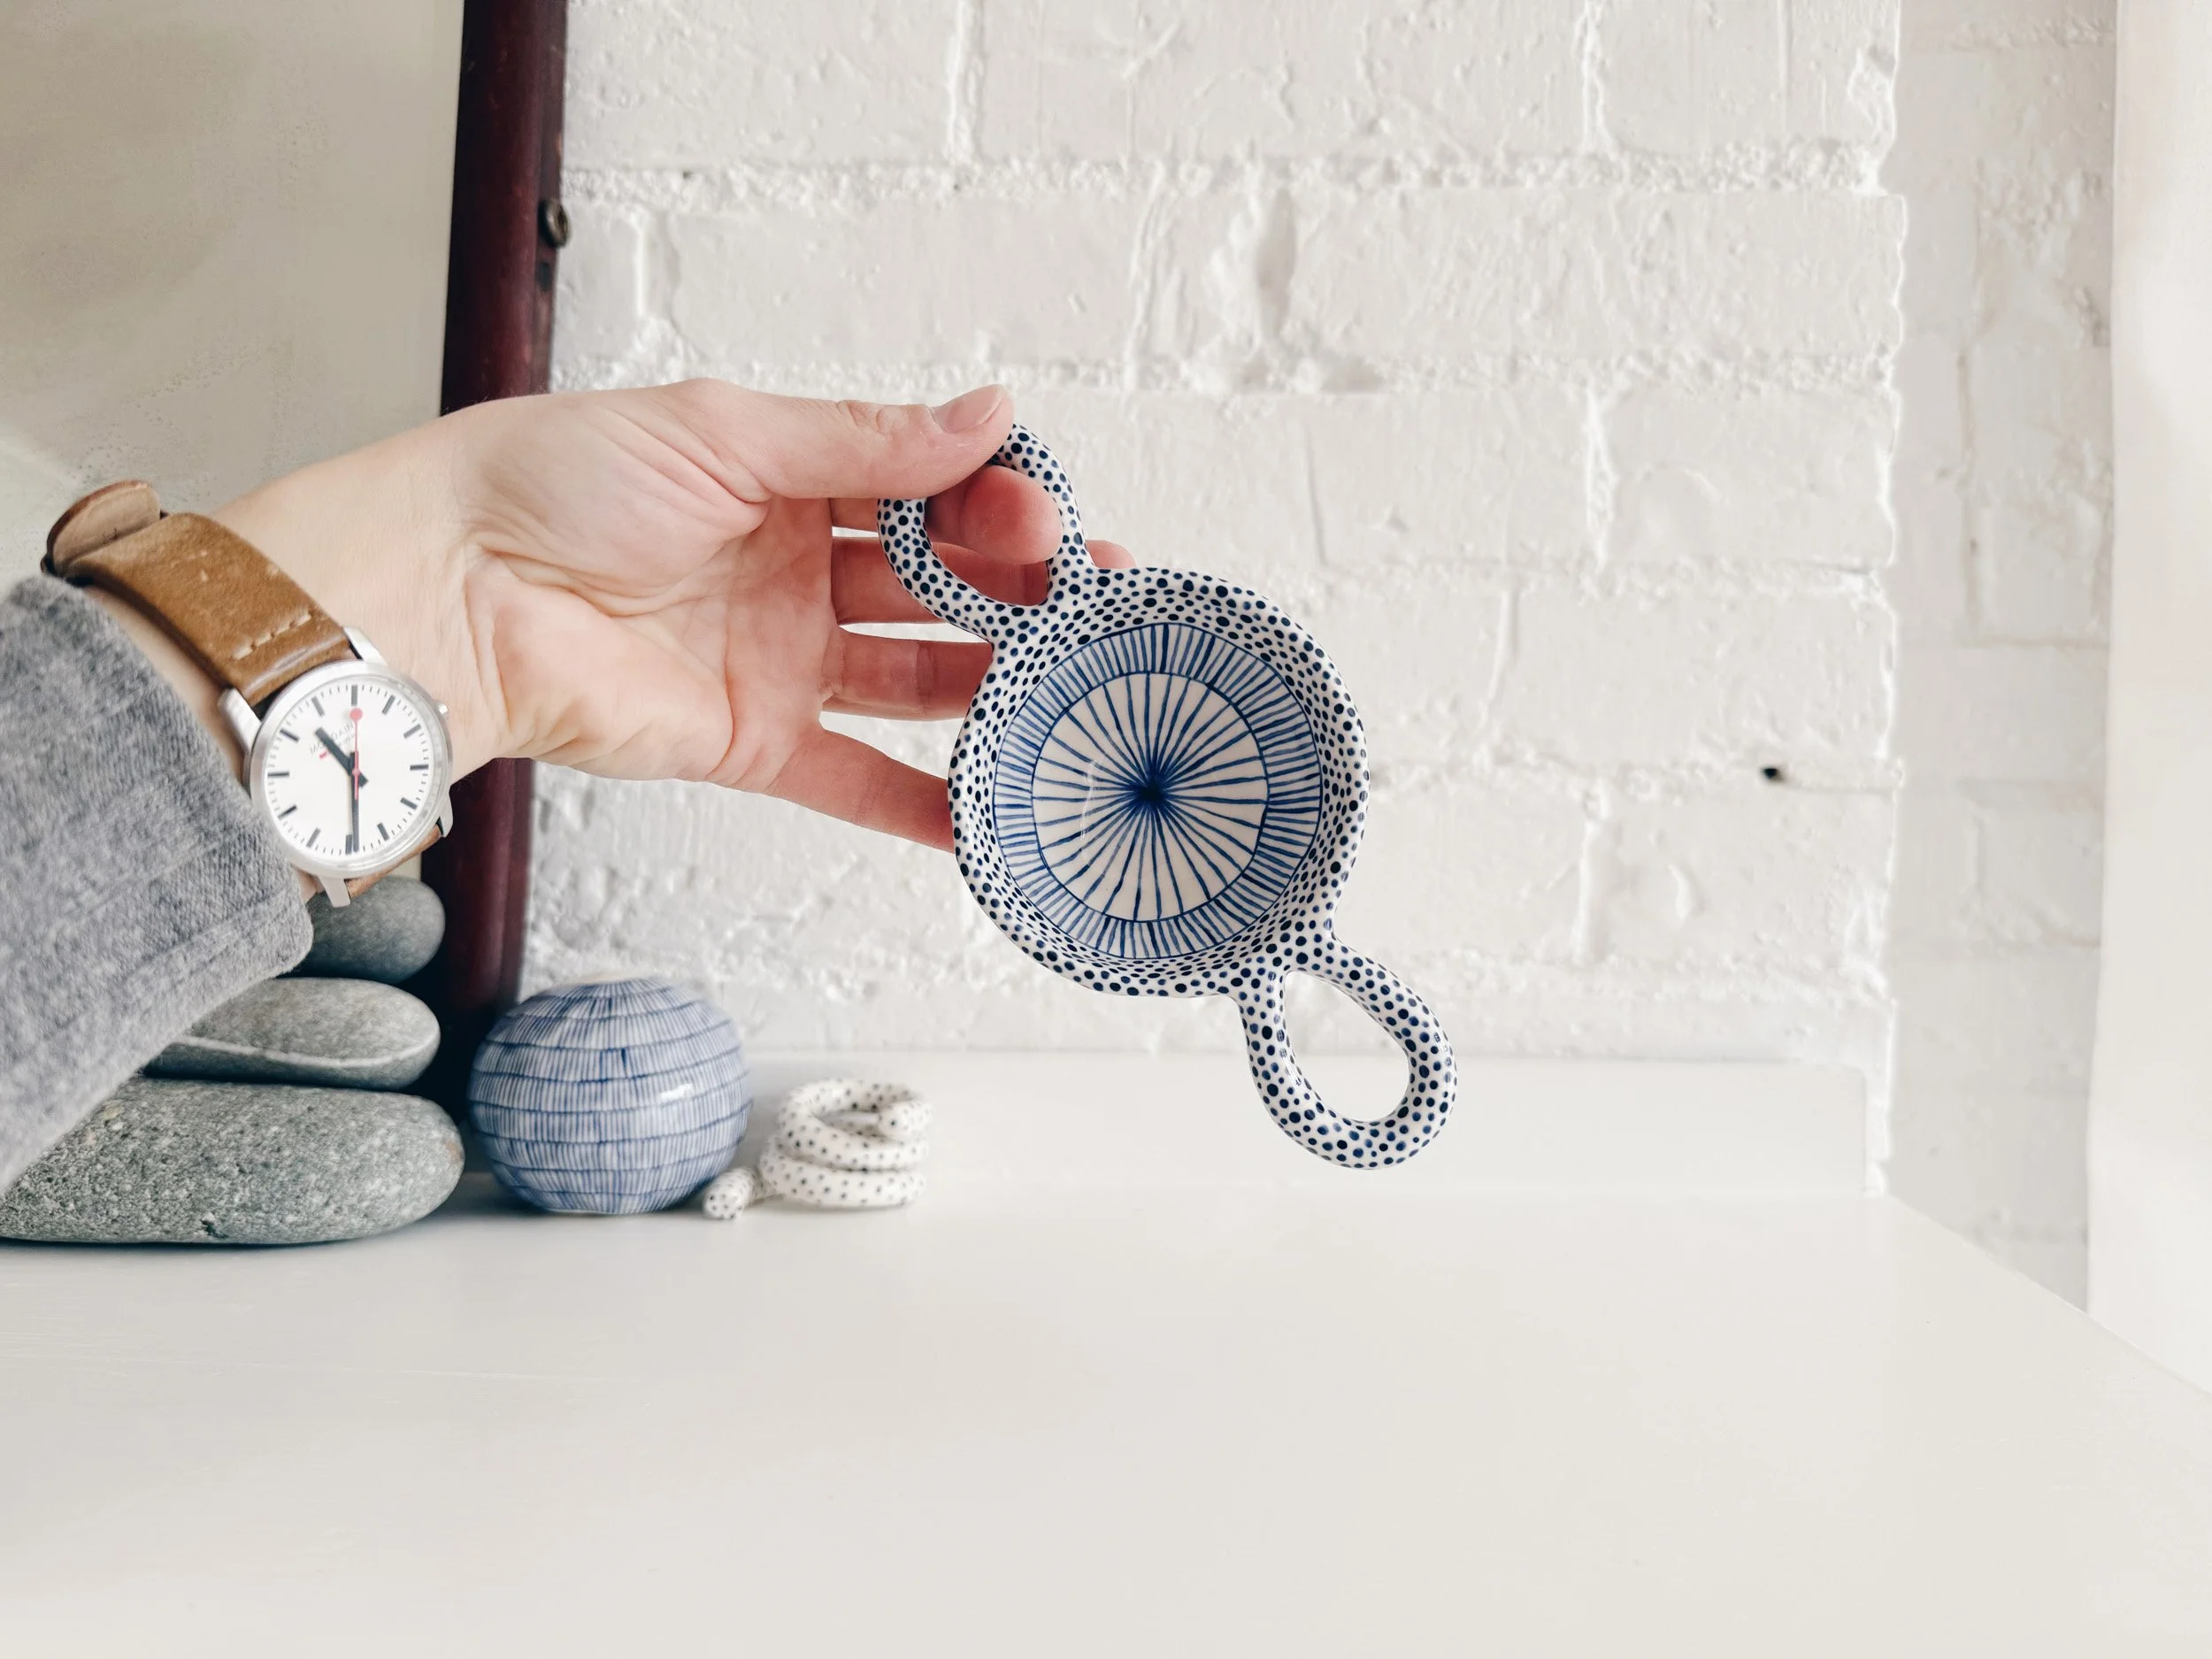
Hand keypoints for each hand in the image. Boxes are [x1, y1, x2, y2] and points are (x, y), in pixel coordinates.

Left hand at [206, 382, 1129, 849]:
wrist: (453, 590)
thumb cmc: (555, 482)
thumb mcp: (726, 431)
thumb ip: (865, 440)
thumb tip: (992, 415)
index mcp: (788, 477)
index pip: (924, 490)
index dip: (993, 505)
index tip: (1052, 518)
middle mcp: (793, 568)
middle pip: (933, 585)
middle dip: (1016, 590)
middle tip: (1093, 602)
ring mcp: (778, 659)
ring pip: (912, 677)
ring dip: (993, 684)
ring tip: (1075, 692)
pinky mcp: (751, 741)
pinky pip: (853, 779)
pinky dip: (921, 803)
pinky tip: (993, 813)